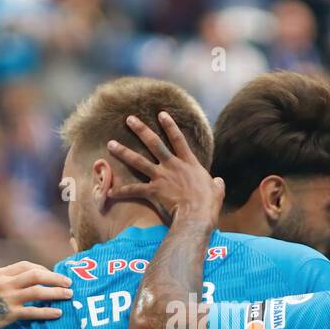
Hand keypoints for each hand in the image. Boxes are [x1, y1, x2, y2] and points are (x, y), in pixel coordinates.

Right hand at [0, 261, 72, 328]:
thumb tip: (16, 280)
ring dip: (56, 293)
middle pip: (36, 275)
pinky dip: (47, 312)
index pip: (26, 266)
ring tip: (69, 296)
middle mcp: (5, 283)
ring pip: (38, 292)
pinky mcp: (9, 314)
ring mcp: (8, 298)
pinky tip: (58, 314)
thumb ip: (0, 281)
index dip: (42, 269)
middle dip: (55, 278)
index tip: (51, 275)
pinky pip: (33, 312)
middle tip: (69, 282)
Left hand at [105, 112, 224, 222]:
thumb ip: (216, 184)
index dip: (169, 125)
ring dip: (123, 152)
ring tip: (111, 144)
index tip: (161, 113)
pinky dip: (121, 191)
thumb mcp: (217, 191)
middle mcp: (172, 166)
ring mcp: (161, 177)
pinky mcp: (153, 191)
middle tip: (129, 119)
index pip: (178, 139)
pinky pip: (134, 190)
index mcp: (189, 163)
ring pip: (138, 161)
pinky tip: (110, 191)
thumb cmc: (209, 204)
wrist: (197, 215)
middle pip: (154, 143)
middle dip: (141, 130)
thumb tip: (219, 181)